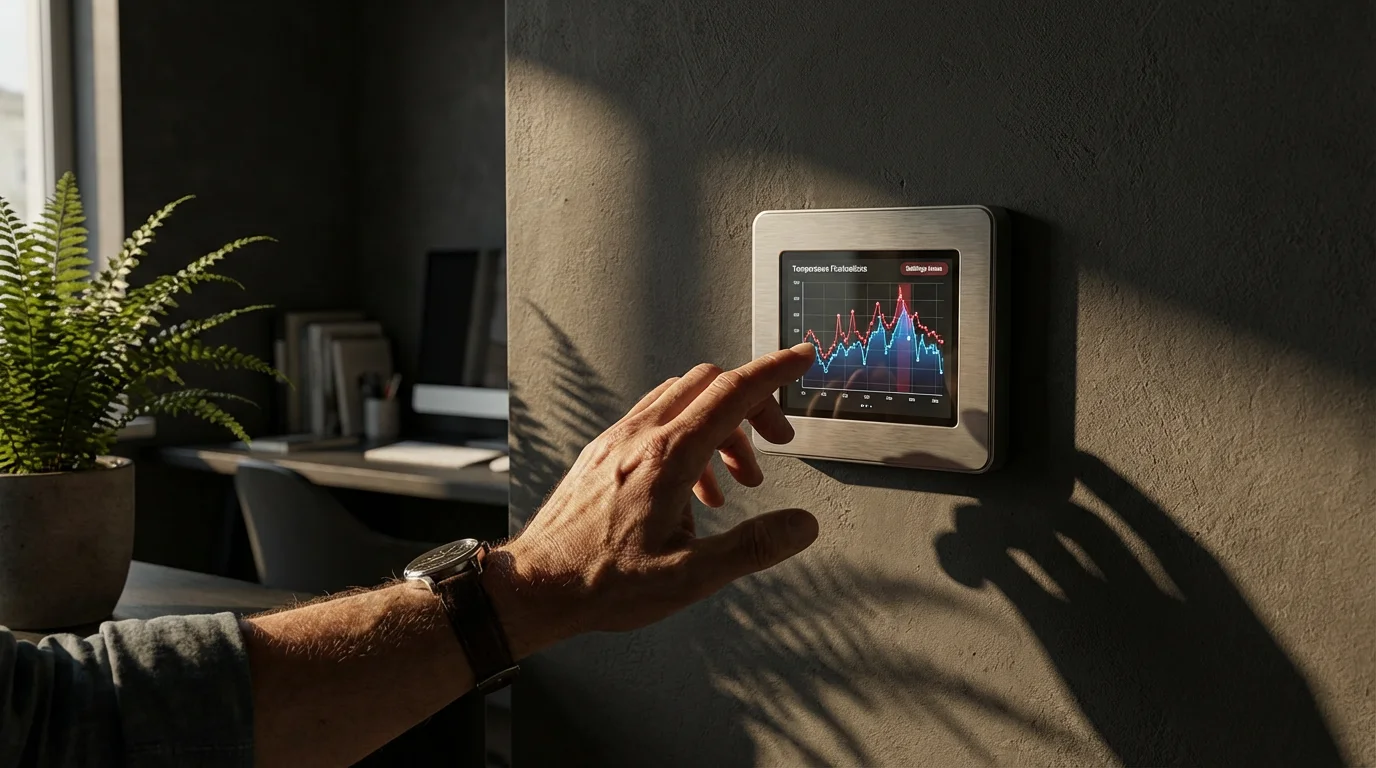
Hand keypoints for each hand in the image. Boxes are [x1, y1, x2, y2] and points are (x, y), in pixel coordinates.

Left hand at [485, 344, 820, 657]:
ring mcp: (618, 440)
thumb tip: (801, 527)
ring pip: (682, 398)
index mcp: (668, 458)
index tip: (802, 358)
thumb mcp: (690, 578)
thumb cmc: (602, 583)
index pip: (734, 393)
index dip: (775, 371)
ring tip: (738, 479)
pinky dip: (689, 435)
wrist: (536, 586)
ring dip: (721, 424)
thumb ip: (751, 548)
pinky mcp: (603, 451)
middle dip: (753, 404)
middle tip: (775, 442)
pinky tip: (693, 488)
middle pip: (710, 383)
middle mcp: (641, 437)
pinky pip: (656, 419)